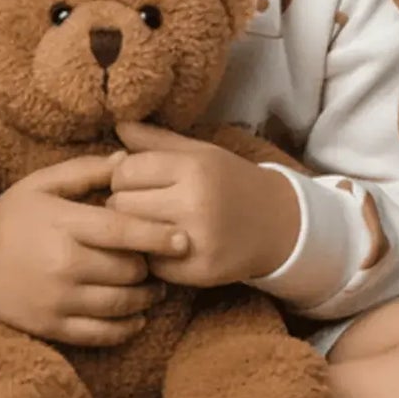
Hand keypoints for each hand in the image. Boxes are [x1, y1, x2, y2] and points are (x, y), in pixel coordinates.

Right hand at [0, 153, 191, 347]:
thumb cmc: (8, 218)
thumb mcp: (40, 185)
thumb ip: (86, 171)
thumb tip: (129, 161)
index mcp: (63, 224)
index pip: (123, 231)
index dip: (158, 236)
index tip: (183, 239)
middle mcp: (63, 264)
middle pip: (128, 269)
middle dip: (150, 266)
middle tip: (161, 261)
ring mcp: (58, 299)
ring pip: (121, 304)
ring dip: (146, 298)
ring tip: (154, 288)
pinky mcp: (52, 326)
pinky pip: (102, 333)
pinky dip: (127, 328)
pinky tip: (137, 318)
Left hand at [106, 123, 300, 287]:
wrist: (279, 223)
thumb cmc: (230, 181)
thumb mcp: (200, 153)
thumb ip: (156, 140)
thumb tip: (118, 125)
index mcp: (193, 168)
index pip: (125, 171)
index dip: (122, 176)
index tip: (134, 181)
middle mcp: (195, 203)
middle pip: (122, 204)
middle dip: (123, 204)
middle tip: (140, 205)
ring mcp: (197, 240)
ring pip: (132, 236)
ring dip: (133, 232)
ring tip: (149, 225)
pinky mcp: (199, 272)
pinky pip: (152, 264)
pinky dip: (153, 257)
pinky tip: (167, 248)